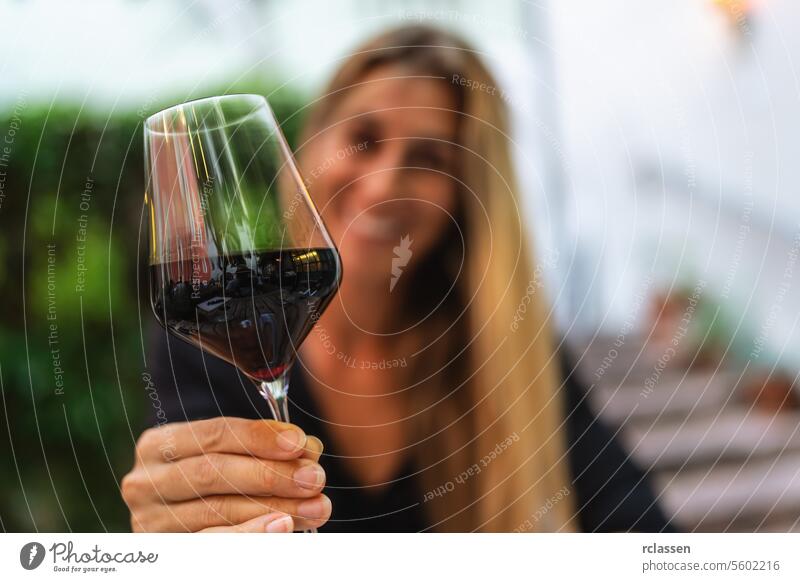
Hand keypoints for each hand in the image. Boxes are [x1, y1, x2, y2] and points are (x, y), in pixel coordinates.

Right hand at [121, 418, 329, 531]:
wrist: (187, 526)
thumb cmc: (217, 483)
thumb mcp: (234, 458)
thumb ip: (268, 450)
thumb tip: (308, 450)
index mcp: (159, 445)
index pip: (214, 434)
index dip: (259, 437)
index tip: (300, 442)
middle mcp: (145, 482)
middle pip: (214, 473)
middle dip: (271, 474)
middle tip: (315, 478)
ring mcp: (150, 522)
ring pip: (217, 511)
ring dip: (275, 507)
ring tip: (315, 506)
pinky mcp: (166, 553)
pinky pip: (213, 543)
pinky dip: (252, 534)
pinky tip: (283, 527)